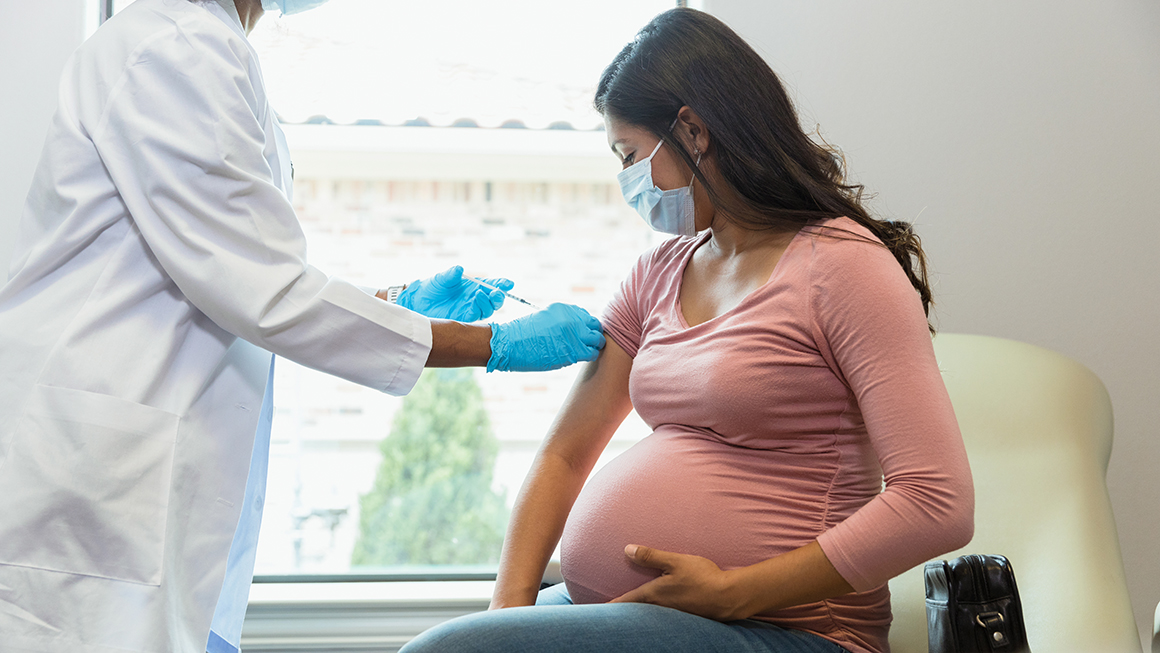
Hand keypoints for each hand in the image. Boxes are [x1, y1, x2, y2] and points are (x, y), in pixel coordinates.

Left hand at [396, 265, 513, 321]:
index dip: (502, 284)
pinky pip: (477, 316)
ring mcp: (471, 308)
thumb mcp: (442, 278)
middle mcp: (476, 298)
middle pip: (495, 300)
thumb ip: (451, 274)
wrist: (420, 302)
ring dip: (488, 302)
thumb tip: (459, 269)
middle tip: (497, 292)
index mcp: (474, 286)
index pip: (492, 285)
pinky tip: (474, 301)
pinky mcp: (465, 318)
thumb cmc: (432, 287)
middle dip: (499, 296)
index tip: (509, 284)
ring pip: (489, 309)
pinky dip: (479, 309)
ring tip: (479, 293)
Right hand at [488, 303, 605, 371]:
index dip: (585, 326)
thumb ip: (560, 322)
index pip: (585, 316)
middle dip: (593, 334)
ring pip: (597, 339)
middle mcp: (572, 318)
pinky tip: (581, 358)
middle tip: (588, 342)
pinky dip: (590, 356)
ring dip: (594, 346)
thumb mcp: (543, 319)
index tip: (581, 334)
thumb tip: (572, 332)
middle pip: (595, 325)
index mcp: (563, 309)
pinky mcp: (574, 350)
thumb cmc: (521, 335)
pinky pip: (592, 353)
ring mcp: (574, 334)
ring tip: (586, 351)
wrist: (509, 344)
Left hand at [609, 545, 747, 621]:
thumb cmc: (702, 577)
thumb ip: (651, 556)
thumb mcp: (675, 561)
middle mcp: (661, 607)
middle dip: (624, 610)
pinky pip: (664, 614)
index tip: (600, 608)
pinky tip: (659, 608)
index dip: (612, 604)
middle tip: (611, 609)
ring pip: (650, 613)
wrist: (728, 597)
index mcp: (654, 594)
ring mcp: (673, 613)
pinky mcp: (685, 614)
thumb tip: (627, 550)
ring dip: (639, 611)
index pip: (627, 600)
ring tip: (631, 610)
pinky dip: (655, 612)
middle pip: (637, 610)